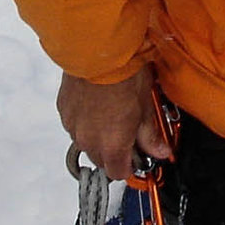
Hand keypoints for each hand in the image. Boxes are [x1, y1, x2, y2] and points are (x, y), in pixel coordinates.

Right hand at [56, 64, 170, 181]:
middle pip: (101, 160)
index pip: (118, 173)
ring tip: (111, 113)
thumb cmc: (125, 76)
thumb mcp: (146, 107)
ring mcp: (73, 126)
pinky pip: (75, 125)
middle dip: (114, 151)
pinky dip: (85, 120)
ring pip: (86, 142)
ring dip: (97, 135)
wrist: (98, 51)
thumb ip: (149, 135)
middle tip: (127, 130)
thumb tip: (160, 151)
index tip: (137, 154)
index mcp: (111, 146)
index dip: (129, 165)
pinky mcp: (63, 110)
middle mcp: (88, 141)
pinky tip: (96, 104)